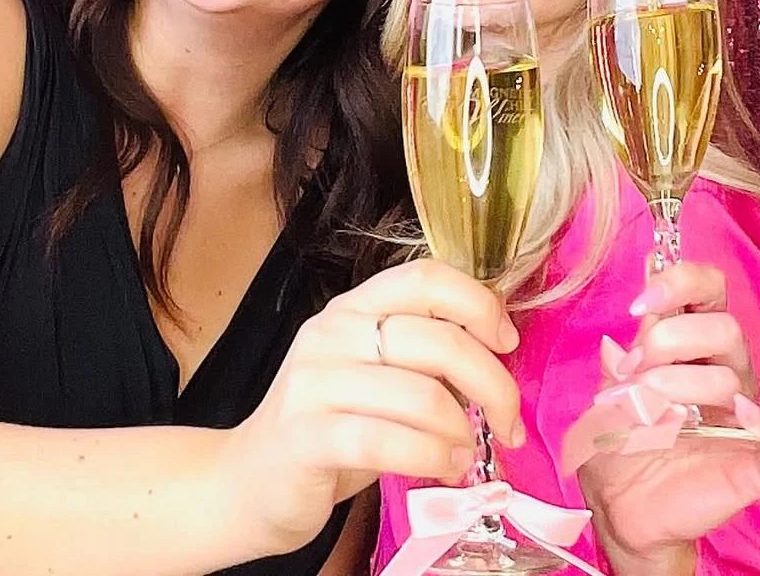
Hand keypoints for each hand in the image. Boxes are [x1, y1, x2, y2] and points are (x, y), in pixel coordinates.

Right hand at [227, 258, 524, 555]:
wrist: (249, 482)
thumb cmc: (330, 427)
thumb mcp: (377, 377)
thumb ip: (424, 357)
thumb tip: (499, 354)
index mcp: (355, 308)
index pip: (426, 277)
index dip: (478, 303)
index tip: (507, 342)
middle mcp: (332, 332)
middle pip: (436, 338)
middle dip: (492, 382)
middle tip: (510, 421)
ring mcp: (315, 382)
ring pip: (420, 393)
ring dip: (463, 429)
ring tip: (471, 453)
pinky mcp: (307, 435)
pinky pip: (388, 440)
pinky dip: (432, 457)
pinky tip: (447, 469)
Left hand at [564, 263, 759, 568]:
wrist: (621, 509)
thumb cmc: (618, 443)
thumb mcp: (607, 395)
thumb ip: (618, 363)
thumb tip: (619, 337)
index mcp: (690, 345)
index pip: (708, 289)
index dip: (680, 281)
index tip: (639, 303)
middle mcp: (722, 370)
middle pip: (723, 326)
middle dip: (671, 339)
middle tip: (634, 369)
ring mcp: (742, 415)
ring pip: (732, 376)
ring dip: (679, 386)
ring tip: (646, 409)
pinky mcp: (757, 462)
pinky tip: (736, 418)